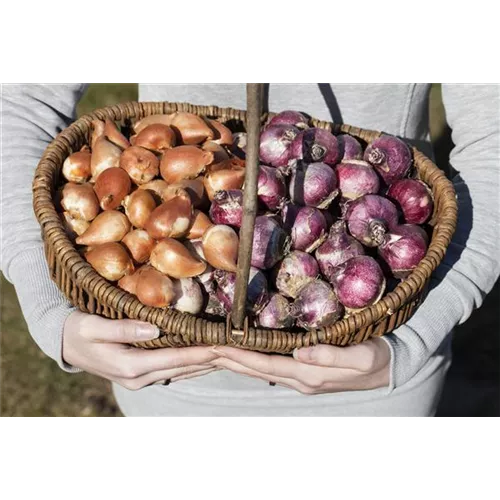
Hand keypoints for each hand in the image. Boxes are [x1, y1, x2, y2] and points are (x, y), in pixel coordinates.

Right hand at [63, 311, 219, 389]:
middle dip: (209, 358)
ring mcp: (141, 379)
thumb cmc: (79, 330)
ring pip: (181, 372)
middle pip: (183, 367)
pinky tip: (206, 358)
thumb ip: (123, 328)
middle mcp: (139, 377)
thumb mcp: (94, 326)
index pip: (174, 358)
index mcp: (130, 365)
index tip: (221, 345)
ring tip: (227, 354)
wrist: (67, 344)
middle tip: (234, 349)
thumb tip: (154, 328)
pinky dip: (191, 364)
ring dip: (204, 363)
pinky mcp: (142, 374)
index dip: (199, 352)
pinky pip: (173, 370)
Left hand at [211, 338, 390, 394]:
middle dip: (232, 361)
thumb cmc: (378, 358)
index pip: (267, 365)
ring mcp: (304, 378)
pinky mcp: (308, 372)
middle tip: (208, 349)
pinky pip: (273, 368)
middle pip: (259, 370)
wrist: (392, 367)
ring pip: (263, 371)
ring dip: (240, 362)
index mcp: (310, 374)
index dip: (242, 356)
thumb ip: (331, 355)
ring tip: (219, 353)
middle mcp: (302, 379)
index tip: (219, 347)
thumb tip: (300, 351)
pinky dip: (254, 362)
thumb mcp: (360, 356)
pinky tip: (246, 356)